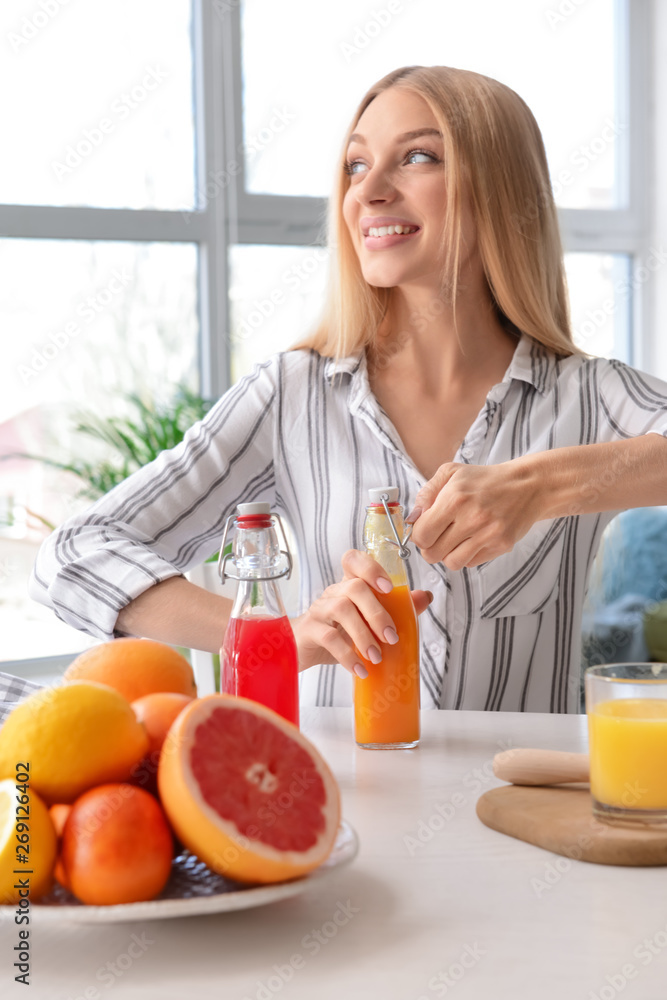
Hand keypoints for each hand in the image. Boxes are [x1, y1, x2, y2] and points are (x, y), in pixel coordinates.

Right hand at [291, 548, 432, 676]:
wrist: (302, 649)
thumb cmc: (337, 632)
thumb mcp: (366, 621)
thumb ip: (396, 608)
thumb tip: (425, 596)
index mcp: (348, 585)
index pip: (354, 560)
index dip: (371, 568)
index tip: (389, 587)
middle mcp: (333, 593)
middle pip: (355, 587)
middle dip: (377, 613)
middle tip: (391, 638)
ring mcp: (319, 610)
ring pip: (341, 608)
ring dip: (364, 635)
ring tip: (376, 657)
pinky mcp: (309, 631)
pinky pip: (328, 637)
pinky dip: (348, 655)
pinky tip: (360, 669)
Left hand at [408, 459, 543, 568]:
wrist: (527, 486)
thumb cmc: (485, 480)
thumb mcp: (451, 473)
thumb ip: (426, 494)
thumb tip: (412, 520)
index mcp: (455, 498)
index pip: (422, 534)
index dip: (418, 534)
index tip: (425, 528)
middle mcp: (472, 518)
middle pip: (433, 553)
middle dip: (430, 547)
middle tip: (437, 536)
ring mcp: (488, 535)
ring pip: (452, 563)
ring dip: (448, 554)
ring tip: (455, 539)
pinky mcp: (501, 546)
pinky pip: (471, 562)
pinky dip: (467, 555)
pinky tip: (473, 539)